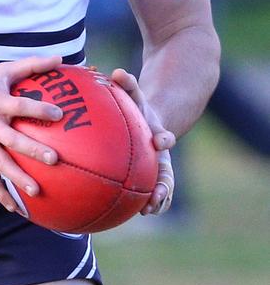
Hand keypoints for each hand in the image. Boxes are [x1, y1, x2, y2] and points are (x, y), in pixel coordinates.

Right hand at [0, 56, 64, 214]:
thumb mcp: (1, 71)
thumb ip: (31, 65)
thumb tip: (60, 58)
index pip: (21, 106)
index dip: (39, 110)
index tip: (59, 115)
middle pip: (12, 140)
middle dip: (32, 150)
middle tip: (54, 160)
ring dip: (17, 178)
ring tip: (37, 192)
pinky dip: (0, 194)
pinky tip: (16, 208)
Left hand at [110, 68, 175, 215]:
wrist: (152, 122)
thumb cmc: (137, 108)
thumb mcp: (135, 95)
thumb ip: (128, 85)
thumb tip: (116, 72)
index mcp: (158, 134)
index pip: (164, 136)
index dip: (163, 138)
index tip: (160, 142)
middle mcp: (161, 154)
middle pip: (167, 171)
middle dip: (164, 184)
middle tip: (157, 195)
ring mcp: (158, 167)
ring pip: (161, 186)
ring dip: (157, 199)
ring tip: (148, 210)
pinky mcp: (150, 176)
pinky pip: (150, 192)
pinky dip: (147, 202)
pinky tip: (136, 212)